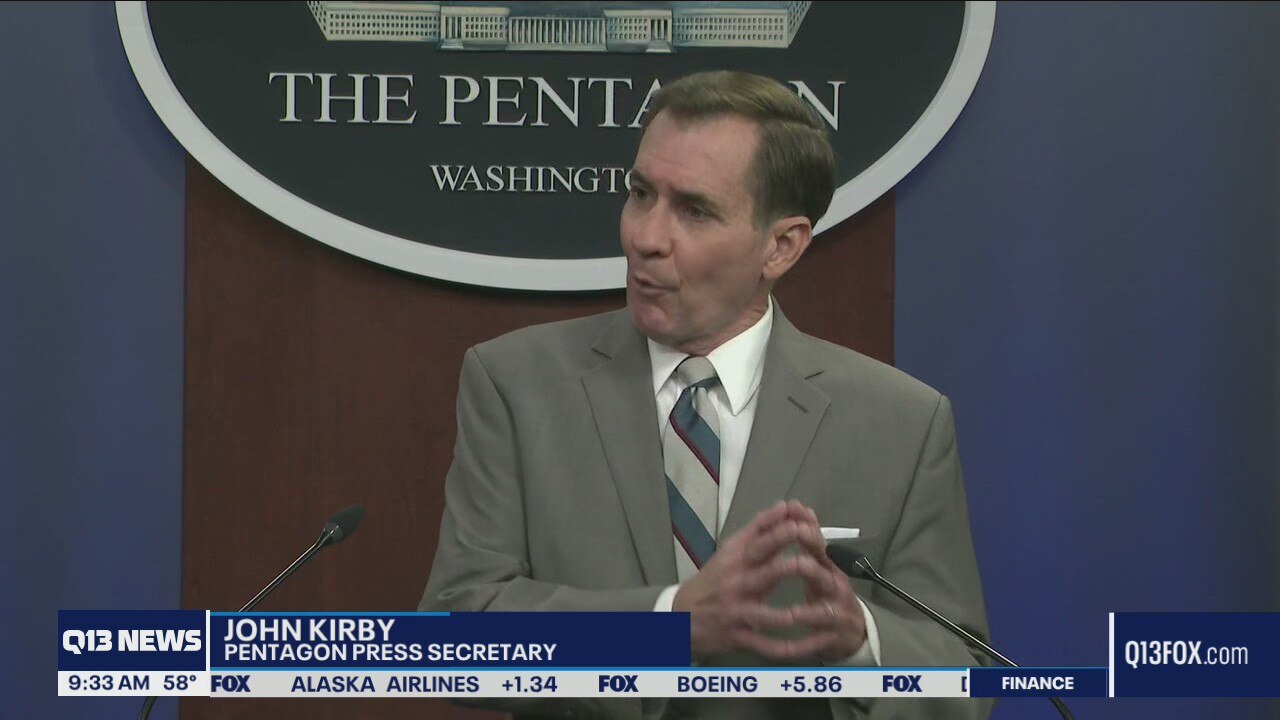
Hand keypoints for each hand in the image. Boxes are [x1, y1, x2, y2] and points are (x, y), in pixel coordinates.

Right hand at [673, 500, 819, 657]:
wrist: (680, 617)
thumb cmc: (713, 581)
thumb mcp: (731, 552)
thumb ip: (759, 531)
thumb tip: (785, 507)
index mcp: (737, 558)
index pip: (761, 536)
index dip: (784, 525)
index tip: (805, 517)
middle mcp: (738, 582)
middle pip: (770, 569)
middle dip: (796, 565)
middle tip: (820, 560)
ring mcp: (738, 611)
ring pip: (769, 614)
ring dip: (796, 614)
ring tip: (824, 610)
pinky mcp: (738, 636)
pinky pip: (765, 645)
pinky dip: (787, 648)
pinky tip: (806, 645)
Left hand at [778, 504, 866, 661]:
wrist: (852, 630)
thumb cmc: (828, 592)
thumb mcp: (820, 565)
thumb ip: (808, 539)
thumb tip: (797, 506)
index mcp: (827, 567)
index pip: (818, 545)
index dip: (806, 533)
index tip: (791, 521)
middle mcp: (835, 587)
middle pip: (824, 575)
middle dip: (810, 569)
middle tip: (795, 562)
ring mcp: (836, 613)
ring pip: (822, 612)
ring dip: (807, 612)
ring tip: (790, 614)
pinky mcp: (833, 638)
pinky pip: (818, 642)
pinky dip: (805, 645)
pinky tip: (791, 646)